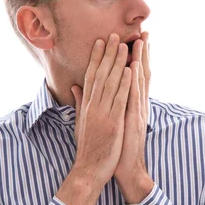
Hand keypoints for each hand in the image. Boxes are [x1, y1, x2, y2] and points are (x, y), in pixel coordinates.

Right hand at [71, 33, 131, 188]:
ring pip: (111, 83)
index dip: (97, 58)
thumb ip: (79, 103)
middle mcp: (93, 106)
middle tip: (114, 34)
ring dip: (118, 62)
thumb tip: (75, 87)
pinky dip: (125, 83)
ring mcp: (102, 113)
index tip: (101, 42)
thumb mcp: (80, 123)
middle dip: (108, 53)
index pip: (91, 76)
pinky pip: (120, 99)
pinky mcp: (112, 123)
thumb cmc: (87, 149)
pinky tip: (130, 70)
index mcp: (86, 106)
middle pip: (101, 74)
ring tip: (125, 45)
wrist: (88, 170)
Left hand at [113, 31, 150, 185]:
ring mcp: (137, 113)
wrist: (127, 170)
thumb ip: (108, 107)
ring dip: (140, 61)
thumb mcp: (112, 124)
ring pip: (139, 82)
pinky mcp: (134, 121)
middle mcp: (137, 106)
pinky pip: (133, 99)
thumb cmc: (118, 148)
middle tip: (143, 32)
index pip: (133, 78)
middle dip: (142, 53)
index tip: (132, 40)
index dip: (133, 59)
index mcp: (131, 106)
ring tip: (140, 42)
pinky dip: (133, 83)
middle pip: (140, 75)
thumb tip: (99, 94)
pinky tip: (133, 69)